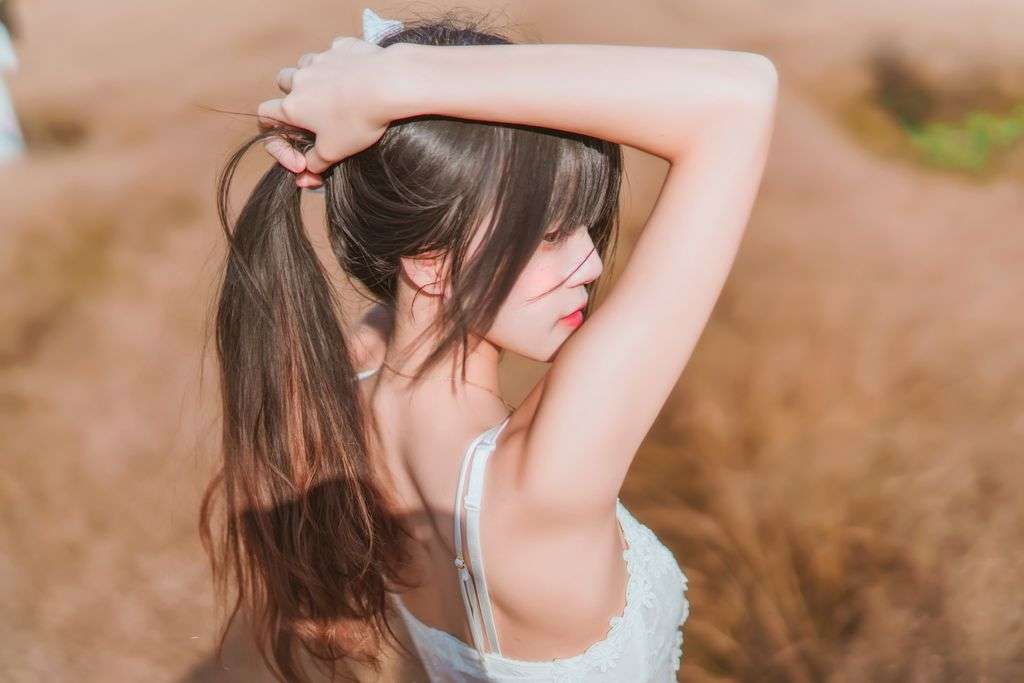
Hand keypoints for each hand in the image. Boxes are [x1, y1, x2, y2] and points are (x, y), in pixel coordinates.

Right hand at [258, 36, 394, 188]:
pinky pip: (333, 51)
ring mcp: (321, 60)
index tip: (299, 159)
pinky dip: (338, 63)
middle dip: (289, 97)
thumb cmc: (357, 121)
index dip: (276, 138)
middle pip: (282, 82)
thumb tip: (307, 172)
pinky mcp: (343, 47)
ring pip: (304, 63)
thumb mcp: (334, 152)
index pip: (265, 116)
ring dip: (311, 76)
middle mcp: (301, 79)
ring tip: (328, 92)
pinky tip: (352, 74)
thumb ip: (315, 163)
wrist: (386, 85)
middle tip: (309, 113)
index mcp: (292, 106)